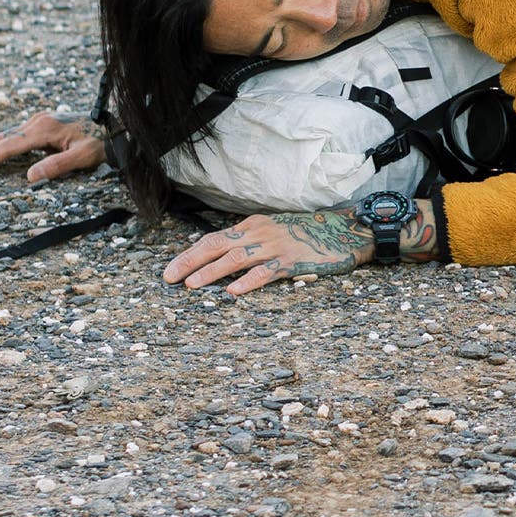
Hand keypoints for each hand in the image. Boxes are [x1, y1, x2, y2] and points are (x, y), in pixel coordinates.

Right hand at [0, 110, 106, 181]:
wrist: (117, 126)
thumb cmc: (103, 143)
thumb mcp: (85, 156)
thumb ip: (58, 165)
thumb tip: (29, 177)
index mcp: (44, 128)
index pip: (7, 146)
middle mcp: (37, 121)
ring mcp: (38, 121)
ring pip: (2, 136)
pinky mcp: (41, 125)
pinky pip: (11, 137)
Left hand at [162, 199, 440, 294]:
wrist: (347, 230)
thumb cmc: (309, 235)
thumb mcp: (274, 233)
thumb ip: (250, 244)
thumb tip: (221, 260)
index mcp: (253, 225)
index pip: (213, 239)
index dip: (189, 254)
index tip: (170, 270)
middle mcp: (260, 232)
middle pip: (218, 245)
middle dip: (190, 261)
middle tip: (169, 278)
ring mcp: (277, 245)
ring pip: (237, 258)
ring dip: (212, 271)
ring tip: (192, 285)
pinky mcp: (295, 260)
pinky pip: (268, 271)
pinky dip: (249, 281)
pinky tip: (234, 291)